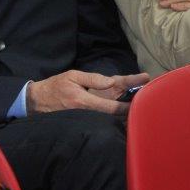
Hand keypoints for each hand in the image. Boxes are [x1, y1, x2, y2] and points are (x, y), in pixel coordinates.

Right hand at [26, 71, 148, 115]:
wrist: (37, 101)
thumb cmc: (56, 86)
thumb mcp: (72, 76)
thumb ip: (92, 79)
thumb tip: (111, 82)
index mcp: (85, 101)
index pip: (112, 106)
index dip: (129, 103)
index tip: (143, 97)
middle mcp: (90, 110)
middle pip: (117, 109)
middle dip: (134, 104)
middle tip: (152, 95)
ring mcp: (89, 113)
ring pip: (113, 112)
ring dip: (128, 107)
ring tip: (147, 98)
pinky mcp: (88, 112)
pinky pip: (105, 111)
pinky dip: (119, 108)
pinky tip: (131, 103)